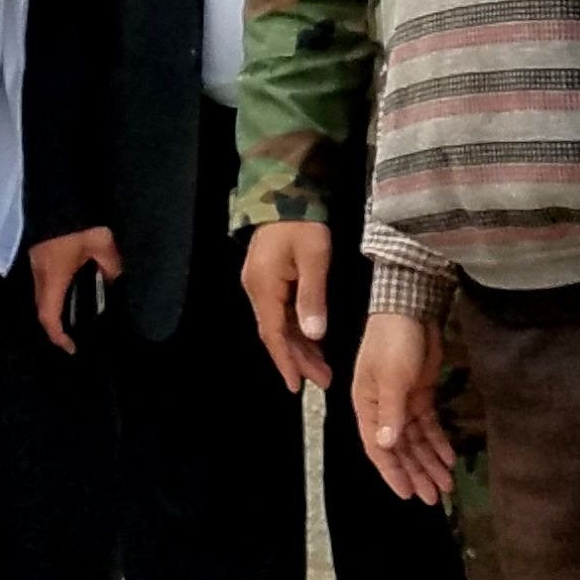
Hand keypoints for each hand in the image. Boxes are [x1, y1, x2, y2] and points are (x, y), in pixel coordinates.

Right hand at [26, 228, 117, 352]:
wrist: (57, 191)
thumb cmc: (78, 220)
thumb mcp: (102, 242)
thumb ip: (110, 264)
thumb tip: (113, 278)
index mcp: (53, 275)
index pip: (49, 315)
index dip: (58, 336)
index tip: (71, 347)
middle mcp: (40, 272)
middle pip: (42, 308)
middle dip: (55, 325)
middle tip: (73, 334)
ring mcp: (36, 261)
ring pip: (42, 293)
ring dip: (54, 307)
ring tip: (74, 313)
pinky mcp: (38, 251)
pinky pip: (45, 280)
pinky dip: (55, 291)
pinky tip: (71, 286)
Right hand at [241, 221, 331, 391]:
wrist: (285, 192)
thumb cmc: (302, 224)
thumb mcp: (314, 258)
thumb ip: (312, 297)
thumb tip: (315, 334)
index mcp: (264, 287)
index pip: (274, 334)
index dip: (286, 362)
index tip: (298, 386)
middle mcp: (256, 290)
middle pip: (275, 334)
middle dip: (298, 360)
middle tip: (323, 381)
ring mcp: (259, 284)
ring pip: (278, 325)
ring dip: (299, 347)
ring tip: (322, 368)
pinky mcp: (267, 278)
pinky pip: (280, 312)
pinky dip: (295, 330)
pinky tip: (311, 340)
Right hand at [352, 305, 454, 502]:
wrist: (411, 307)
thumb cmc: (394, 341)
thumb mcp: (392, 378)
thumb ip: (390, 413)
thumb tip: (384, 446)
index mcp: (367, 406)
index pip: (378, 448)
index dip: (393, 473)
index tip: (408, 495)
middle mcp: (383, 408)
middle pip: (399, 449)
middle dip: (416, 473)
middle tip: (434, 497)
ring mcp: (403, 401)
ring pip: (416, 440)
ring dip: (430, 461)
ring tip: (447, 484)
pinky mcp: (421, 393)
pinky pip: (429, 425)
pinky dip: (439, 441)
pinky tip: (450, 457)